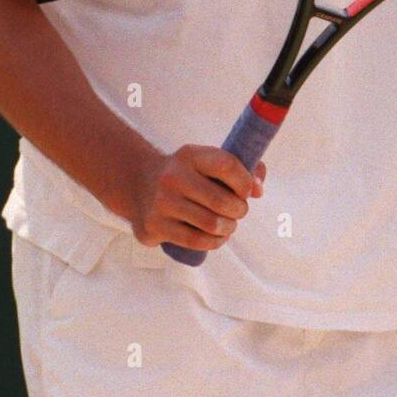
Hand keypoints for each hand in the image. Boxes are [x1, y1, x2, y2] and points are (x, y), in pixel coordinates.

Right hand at [126, 145, 265, 251]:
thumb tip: (258, 191)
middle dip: (239, 210)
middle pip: (221, 201)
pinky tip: (218, 236)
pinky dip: (215, 242)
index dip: (245, 181)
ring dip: (229, 227)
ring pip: (211, 224)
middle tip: (239, 211)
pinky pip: (195, 241)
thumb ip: (242, 168)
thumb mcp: (207, 161)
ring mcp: (161, 203)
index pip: (226, 165)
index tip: (247, 190)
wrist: (138, 183)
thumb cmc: (188, 174)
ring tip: (229, 224)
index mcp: (189, 155)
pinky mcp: (153, 226)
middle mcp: (172, 177)